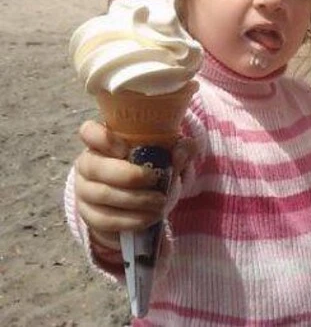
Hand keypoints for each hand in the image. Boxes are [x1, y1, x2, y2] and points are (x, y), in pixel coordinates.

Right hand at [73, 120, 195, 245]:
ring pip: (102, 194)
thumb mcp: (169, 157)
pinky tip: (150, 217)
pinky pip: (105, 219)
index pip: (89, 132)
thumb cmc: (152, 170)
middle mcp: (88, 164)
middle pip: (95, 167)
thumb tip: (183, 150)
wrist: (141, 205)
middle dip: (128, 175)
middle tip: (155, 179)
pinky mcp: (89, 216)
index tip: (125, 149)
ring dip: (135, 200)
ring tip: (160, 202)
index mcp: (105, 142)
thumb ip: (180, 149)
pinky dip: (131, 220)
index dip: (103, 138)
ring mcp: (84, 191)